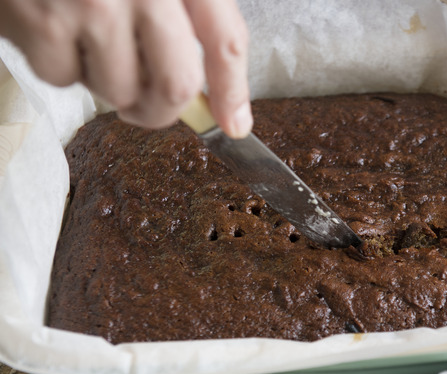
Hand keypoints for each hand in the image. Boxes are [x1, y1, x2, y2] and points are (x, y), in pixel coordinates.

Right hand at [0, 0, 252, 138]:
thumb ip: (181, 10)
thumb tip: (198, 89)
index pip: (225, 40)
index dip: (233, 91)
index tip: (234, 123)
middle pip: (176, 84)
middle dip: (163, 111)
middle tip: (147, 107)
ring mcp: (94, 5)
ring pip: (118, 90)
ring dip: (105, 81)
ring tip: (85, 39)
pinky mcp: (45, 21)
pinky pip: (65, 78)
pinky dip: (59, 64)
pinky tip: (51, 25)